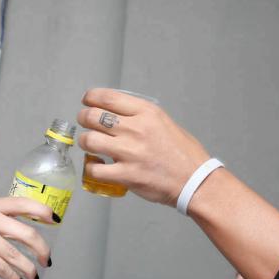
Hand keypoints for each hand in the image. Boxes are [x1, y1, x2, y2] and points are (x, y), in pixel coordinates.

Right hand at [0, 197, 55, 278]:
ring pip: (15, 254)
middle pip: (27, 233)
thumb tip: (32, 235)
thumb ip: (3, 224)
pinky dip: (14, 276)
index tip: (55, 220)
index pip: (23, 203)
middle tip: (47, 260)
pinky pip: (3, 267)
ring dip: (29, 268)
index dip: (42, 211)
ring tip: (34, 275)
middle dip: (41, 250)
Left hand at [77, 88, 209, 206]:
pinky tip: (97, 165)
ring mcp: (130, 153)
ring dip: (84, 141)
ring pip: (89, 140)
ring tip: (89, 144)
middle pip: (93, 116)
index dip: (90, 98)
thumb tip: (116, 114)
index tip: (87, 101)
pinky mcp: (126, 175)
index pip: (107, 97)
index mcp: (147, 113)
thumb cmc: (183, 154)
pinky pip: (95, 168)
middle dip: (84, 118)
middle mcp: (136, 129)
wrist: (195, 181)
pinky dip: (91, 166)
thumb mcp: (164, 122)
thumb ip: (140, 116)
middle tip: (85, 122)